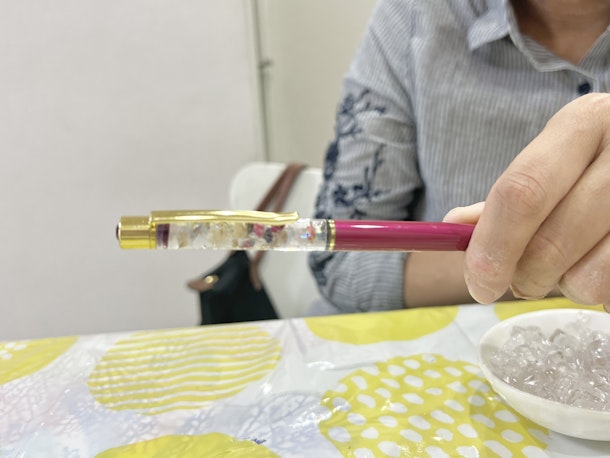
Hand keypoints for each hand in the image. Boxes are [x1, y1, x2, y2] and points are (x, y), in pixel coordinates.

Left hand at [444, 93, 609, 311]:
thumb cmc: (600, 165)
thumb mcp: (556, 163)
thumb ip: (508, 198)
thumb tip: (453, 227)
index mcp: (583, 123)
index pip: (522, 193)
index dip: (492, 246)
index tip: (478, 284)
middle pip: (551, 242)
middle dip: (524, 277)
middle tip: (520, 282)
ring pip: (590, 278)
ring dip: (568, 286)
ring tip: (576, 264)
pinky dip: (603, 291)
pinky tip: (606, 262)